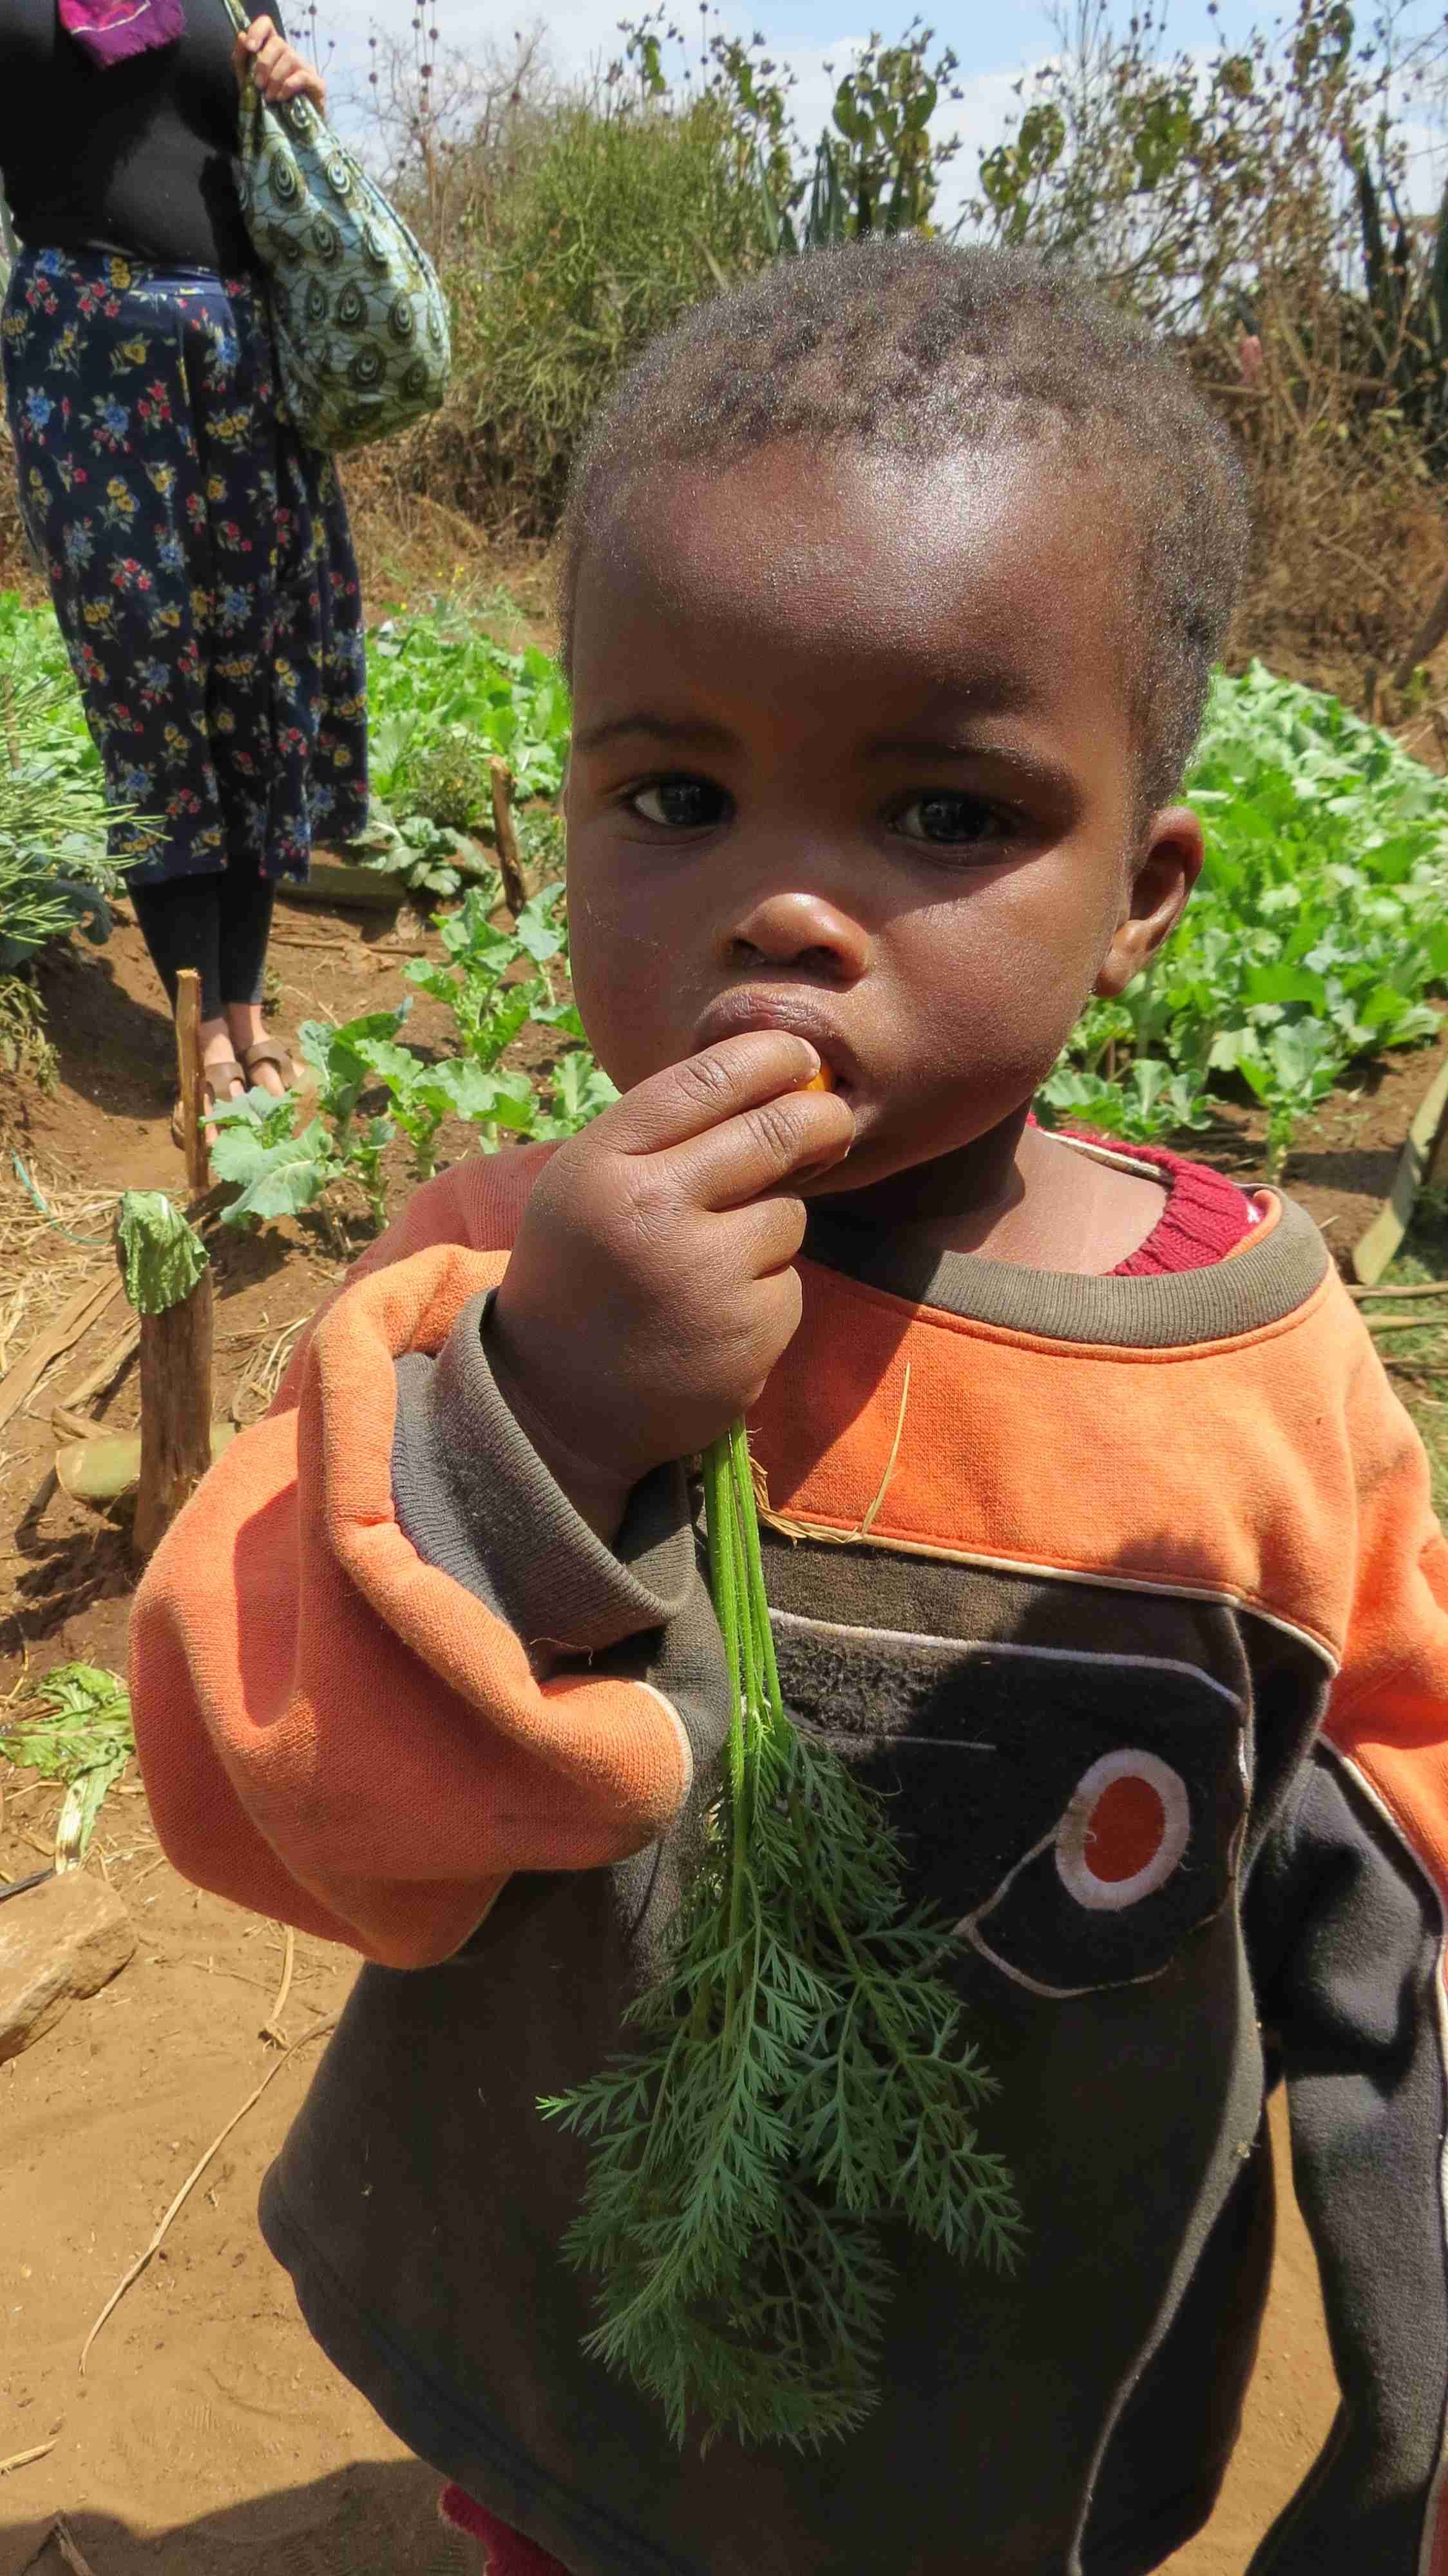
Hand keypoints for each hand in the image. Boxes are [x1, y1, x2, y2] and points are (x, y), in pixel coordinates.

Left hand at [233, 16, 325, 111]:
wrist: (289, 131)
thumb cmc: (268, 104)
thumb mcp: (247, 82)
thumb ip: (241, 60)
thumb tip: (241, 36)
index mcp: (273, 51)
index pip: (267, 25)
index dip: (257, 31)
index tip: (250, 48)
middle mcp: (290, 54)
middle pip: (278, 42)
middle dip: (264, 64)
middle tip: (258, 85)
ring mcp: (306, 68)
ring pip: (290, 58)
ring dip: (275, 78)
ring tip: (269, 97)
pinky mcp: (317, 84)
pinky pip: (302, 77)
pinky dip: (288, 87)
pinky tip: (281, 98)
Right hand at [488, 1031, 854, 1540]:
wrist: (553, 1405)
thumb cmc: (582, 1273)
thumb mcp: (588, 1184)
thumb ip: (662, 1135)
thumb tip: (781, 1078)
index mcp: (602, 1166)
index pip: (709, 1080)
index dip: (771, 1057)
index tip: (801, 1055)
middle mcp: (652, 1215)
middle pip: (775, 1133)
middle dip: (819, 1118)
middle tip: (832, 1118)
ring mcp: (705, 1279)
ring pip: (789, 1214)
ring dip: (770, 1227)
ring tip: (708, 1265)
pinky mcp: (747, 1335)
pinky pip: (789, 1283)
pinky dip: (766, 1294)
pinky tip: (714, 1318)